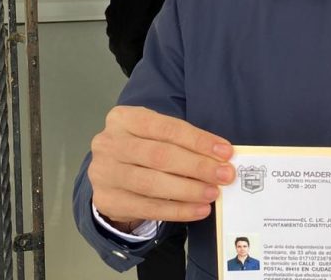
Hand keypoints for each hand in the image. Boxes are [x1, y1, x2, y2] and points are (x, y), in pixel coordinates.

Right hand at [89, 106, 235, 229]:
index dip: (199, 141)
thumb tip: (222, 157)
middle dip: (198, 166)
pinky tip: (199, 210)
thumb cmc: (144, 149)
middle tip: (225, 175)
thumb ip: (184, 143)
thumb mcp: (157, 136)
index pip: (167, 128)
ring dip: (189, 190)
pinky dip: (178, 211)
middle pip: (160, 156)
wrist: (110, 174)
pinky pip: (148, 208)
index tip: (226, 152)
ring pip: (152, 183)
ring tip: (213, 193)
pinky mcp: (107, 200)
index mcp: (124, 118)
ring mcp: (104, 173)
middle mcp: (109, 143)